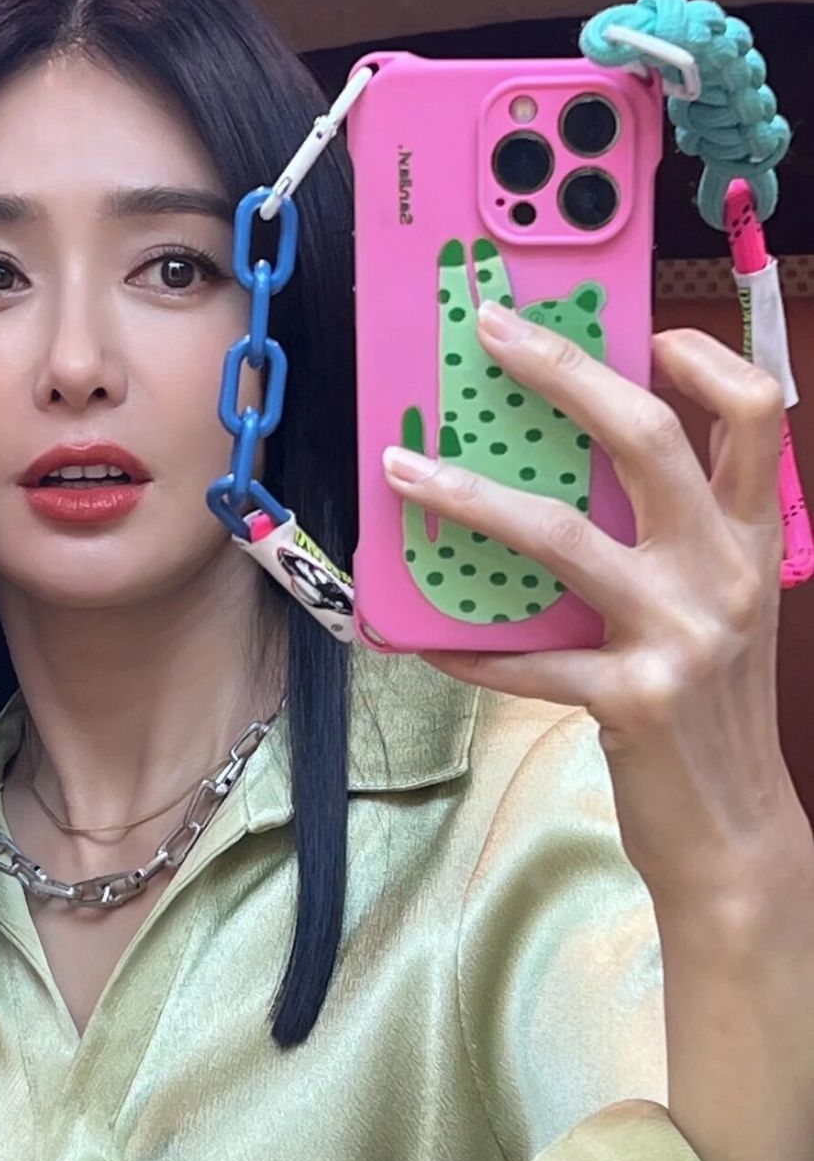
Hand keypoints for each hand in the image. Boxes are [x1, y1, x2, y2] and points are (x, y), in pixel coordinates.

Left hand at [384, 303, 802, 902]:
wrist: (734, 830)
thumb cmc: (709, 706)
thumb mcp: (713, 608)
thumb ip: (671, 542)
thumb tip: (565, 473)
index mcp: (751, 540)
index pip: (757, 417)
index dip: (708, 359)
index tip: (644, 332)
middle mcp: (726, 573)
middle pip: (650, 439)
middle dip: (565, 372)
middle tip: (492, 331)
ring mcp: (681, 636)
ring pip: (562, 537)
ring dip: (470, 496)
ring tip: (402, 468)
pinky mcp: (632, 701)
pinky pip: (526, 660)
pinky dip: (467, 645)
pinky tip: (417, 636)